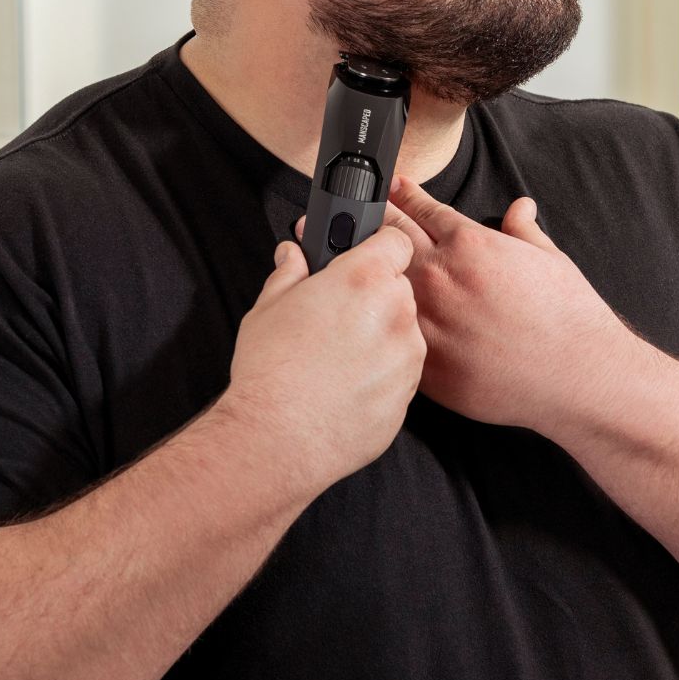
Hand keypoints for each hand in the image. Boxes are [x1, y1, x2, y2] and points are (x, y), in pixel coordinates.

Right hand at [221, 226, 423, 493]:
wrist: (278, 438)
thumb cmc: (271, 371)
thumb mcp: (269, 306)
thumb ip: (290, 272)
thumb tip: (293, 255)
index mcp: (364, 279)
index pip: (396, 241)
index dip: (379, 247)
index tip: (364, 257)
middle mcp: (396, 313)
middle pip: (399, 288)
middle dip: (374, 295)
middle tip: (337, 313)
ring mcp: (408, 357)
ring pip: (403, 331)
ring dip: (380, 335)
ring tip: (337, 356)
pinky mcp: (409, 395)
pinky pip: (401, 371)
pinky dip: (382, 372)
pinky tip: (346, 383)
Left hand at [299, 177, 629, 432]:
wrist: (577, 376)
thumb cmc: (568, 318)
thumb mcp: (550, 259)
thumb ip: (524, 231)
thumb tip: (519, 208)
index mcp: (469, 244)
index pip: (419, 208)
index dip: (398, 193)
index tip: (384, 185)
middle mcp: (440, 277)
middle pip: (386, 238)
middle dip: (359, 220)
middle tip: (334, 208)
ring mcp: (428, 321)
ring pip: (377, 287)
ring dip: (351, 270)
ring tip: (324, 257)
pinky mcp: (425, 363)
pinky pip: (389, 337)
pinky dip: (369, 324)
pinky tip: (349, 319)